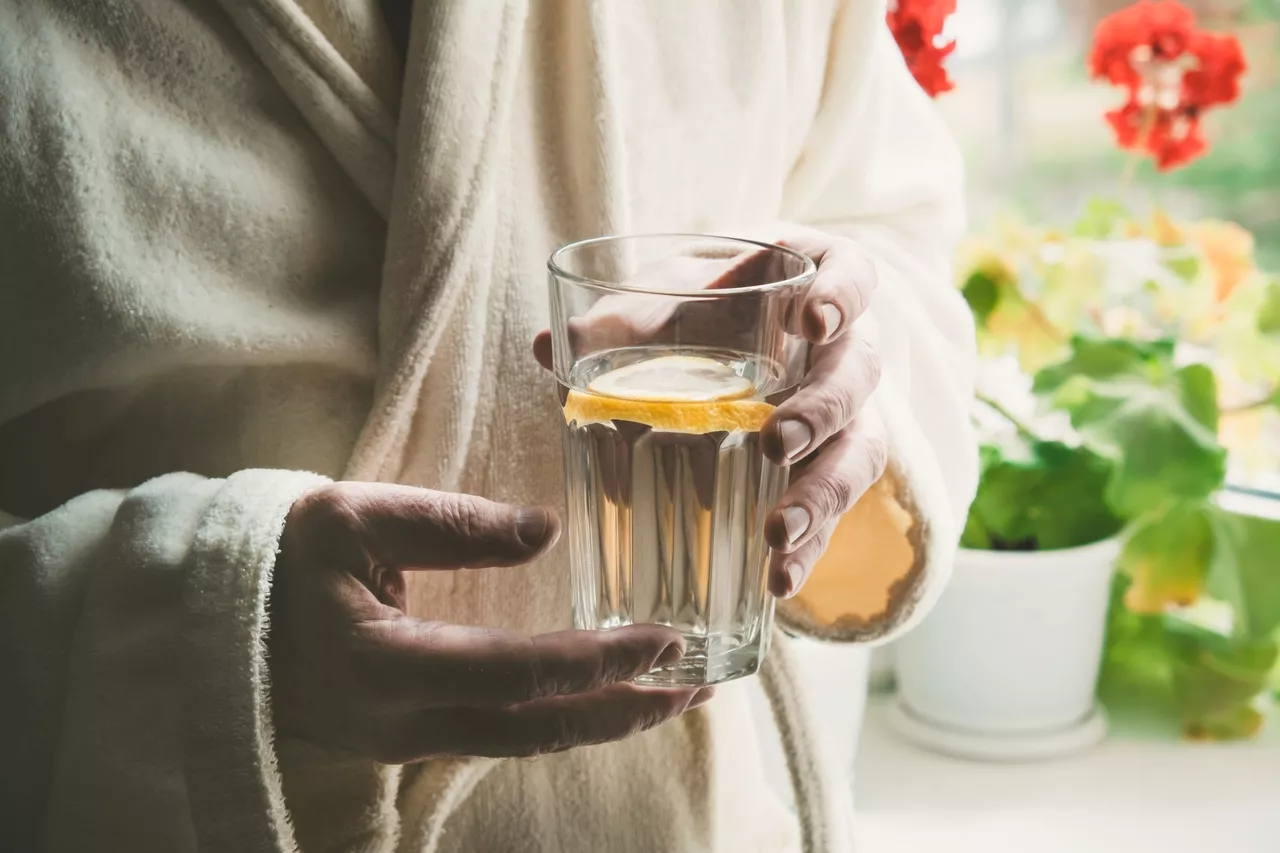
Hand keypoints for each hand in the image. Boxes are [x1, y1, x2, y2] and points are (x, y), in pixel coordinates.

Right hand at [268, 482, 708, 763]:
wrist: (212, 614)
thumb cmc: (278, 558)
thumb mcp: (354, 517)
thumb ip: (453, 525)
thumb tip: (548, 533)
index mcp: (386, 663)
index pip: (518, 674)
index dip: (598, 663)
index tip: (666, 641)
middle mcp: (401, 720)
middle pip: (536, 731)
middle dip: (624, 711)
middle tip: (699, 686)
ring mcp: (402, 739)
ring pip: (521, 742)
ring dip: (600, 720)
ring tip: (670, 693)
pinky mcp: (405, 735)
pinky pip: (498, 736)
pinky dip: (559, 718)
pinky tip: (598, 696)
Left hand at [532, 226, 885, 599]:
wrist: (719, 347)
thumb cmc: (696, 312)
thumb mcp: (661, 305)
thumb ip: (616, 323)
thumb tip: (548, 346)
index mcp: (810, 287)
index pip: (854, 276)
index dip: (843, 296)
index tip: (813, 323)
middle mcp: (843, 351)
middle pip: (857, 375)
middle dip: (823, 411)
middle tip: (777, 443)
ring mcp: (845, 416)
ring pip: (857, 452)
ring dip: (821, 496)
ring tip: (777, 535)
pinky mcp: (831, 472)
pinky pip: (834, 512)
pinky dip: (810, 549)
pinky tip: (780, 580)